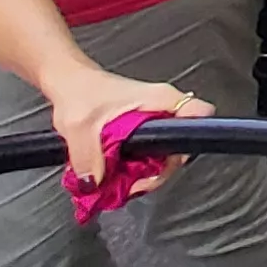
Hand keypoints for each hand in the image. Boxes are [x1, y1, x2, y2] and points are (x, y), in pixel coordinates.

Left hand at [40, 67, 205, 189]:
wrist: (68, 82)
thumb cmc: (80, 90)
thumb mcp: (79, 126)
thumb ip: (87, 158)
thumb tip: (94, 184)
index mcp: (158, 99)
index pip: (198, 114)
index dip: (191, 140)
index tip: (164, 163)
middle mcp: (162, 108)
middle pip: (179, 146)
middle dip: (158, 171)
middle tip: (135, 183)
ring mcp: (153, 119)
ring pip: (163, 154)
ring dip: (144, 172)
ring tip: (121, 184)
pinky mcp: (142, 129)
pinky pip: (148, 154)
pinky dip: (134, 168)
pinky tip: (116, 175)